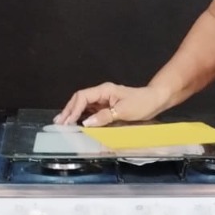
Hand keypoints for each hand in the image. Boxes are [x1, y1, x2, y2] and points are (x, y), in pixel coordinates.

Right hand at [54, 82, 168, 126]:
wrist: (155, 100)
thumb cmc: (142, 103)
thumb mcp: (124, 111)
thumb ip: (104, 116)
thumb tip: (87, 122)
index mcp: (104, 90)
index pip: (82, 97)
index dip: (73, 109)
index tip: (68, 121)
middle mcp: (102, 93)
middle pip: (79, 100)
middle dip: (68, 111)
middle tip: (59, 123)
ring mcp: (104, 100)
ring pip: (84, 105)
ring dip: (73, 114)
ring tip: (63, 124)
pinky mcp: (107, 107)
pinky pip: (91, 111)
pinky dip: (82, 117)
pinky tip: (77, 123)